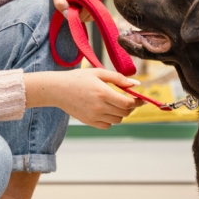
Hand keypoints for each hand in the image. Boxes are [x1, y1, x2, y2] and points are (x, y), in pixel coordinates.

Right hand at [25, 69, 145, 128]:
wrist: (58, 90)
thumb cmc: (78, 78)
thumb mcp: (98, 72)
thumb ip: (118, 78)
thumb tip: (136, 84)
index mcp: (103, 93)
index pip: (128, 103)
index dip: (137, 102)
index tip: (140, 98)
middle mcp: (100, 107)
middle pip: (125, 113)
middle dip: (131, 107)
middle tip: (130, 100)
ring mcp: (94, 116)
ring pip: (117, 120)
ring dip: (121, 113)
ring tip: (117, 104)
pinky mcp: (89, 122)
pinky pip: (107, 125)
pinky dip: (111, 120)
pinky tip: (107, 111)